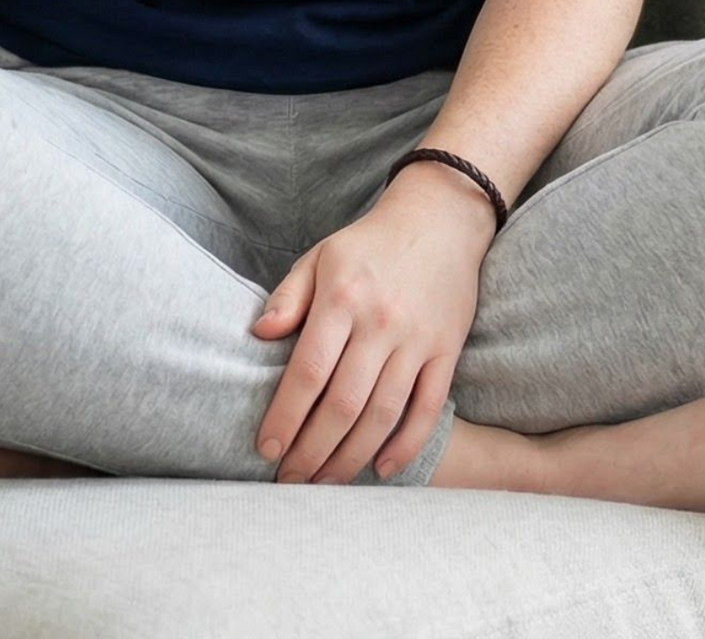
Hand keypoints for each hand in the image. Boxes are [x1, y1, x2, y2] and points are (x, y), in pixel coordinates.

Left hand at [249, 167, 493, 484]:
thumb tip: (258, 336)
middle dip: (312, 452)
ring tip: (325, 483)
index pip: (308, 372)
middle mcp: (380, 322)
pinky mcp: (446, 351)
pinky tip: (380, 468)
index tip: (266, 449)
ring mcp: (417, 339)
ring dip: (350, 458)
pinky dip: (406, 446)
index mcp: (342, 297)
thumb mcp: (320, 256)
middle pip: (343, 405)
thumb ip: (288, 297)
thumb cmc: (369, 244)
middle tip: (290, 481)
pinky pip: (427, 409)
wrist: (439, 220)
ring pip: (382, 415)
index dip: (286, 417)